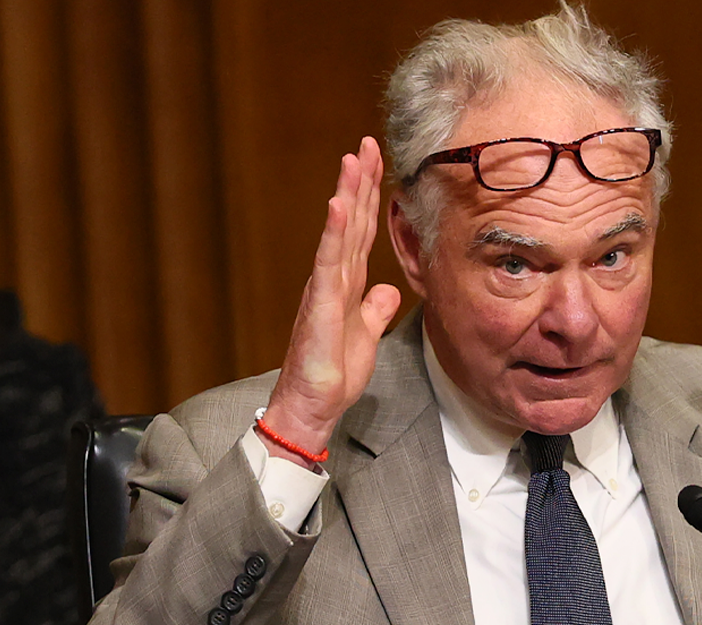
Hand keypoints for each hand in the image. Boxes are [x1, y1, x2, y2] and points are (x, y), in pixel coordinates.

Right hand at [262, 137, 401, 466]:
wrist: (314, 405)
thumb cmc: (334, 373)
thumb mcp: (367, 335)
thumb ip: (375, 309)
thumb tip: (387, 291)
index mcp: (346, 282)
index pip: (360, 230)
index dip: (369, 196)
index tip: (377, 162)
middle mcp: (334, 277)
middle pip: (350, 220)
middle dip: (361, 181)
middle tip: (367, 143)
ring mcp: (325, 287)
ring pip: (339, 232)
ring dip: (347, 194)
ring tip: (353, 159)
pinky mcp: (320, 304)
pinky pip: (328, 262)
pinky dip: (333, 232)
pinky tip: (337, 205)